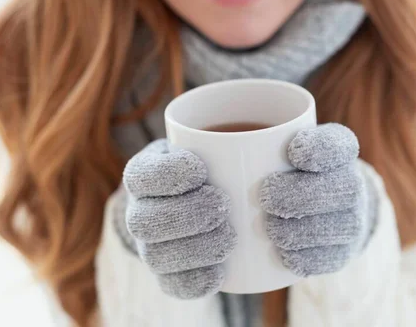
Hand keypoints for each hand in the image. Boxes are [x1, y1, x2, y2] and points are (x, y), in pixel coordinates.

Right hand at [122, 139, 236, 298]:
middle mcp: (139, 213)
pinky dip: (196, 281)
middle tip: (221, 205)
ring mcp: (150, 248)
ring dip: (194, 249)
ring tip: (229, 238)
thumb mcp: (208, 140)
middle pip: (145, 222)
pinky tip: (220, 273)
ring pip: (157, 257)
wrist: (190, 199)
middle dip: (185, 215)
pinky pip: (173, 286)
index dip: (166, 176)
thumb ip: (225, 135)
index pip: (141, 176)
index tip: (200, 170)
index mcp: (143, 176)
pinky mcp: (168, 275)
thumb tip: (276, 129)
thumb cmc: (207, 164)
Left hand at [260, 123, 372, 276]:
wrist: (322, 209)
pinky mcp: (343, 252)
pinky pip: (333, 257)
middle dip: (304, 194)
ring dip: (305, 230)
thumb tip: (202, 142)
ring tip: (272, 230)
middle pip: (343, 187)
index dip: (322, 148)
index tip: (294, 151)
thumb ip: (251, 143)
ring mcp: (352, 220)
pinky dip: (309, 258)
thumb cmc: (285, 172)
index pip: (339, 144)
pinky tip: (286, 256)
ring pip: (342, 225)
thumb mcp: (274, 148)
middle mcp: (351, 183)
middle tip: (266, 197)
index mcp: (337, 150)